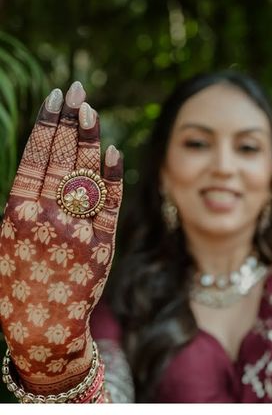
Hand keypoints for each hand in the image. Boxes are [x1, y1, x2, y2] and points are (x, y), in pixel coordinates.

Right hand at [0, 82, 122, 392]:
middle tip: (76, 89)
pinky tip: (114, 151)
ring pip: (85, 174)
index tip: (54, 98)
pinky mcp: (103, 244)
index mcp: (17, 214)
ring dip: (89, 140)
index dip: (46, 125)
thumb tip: (35, 165)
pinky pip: (111, 204)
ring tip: (91, 108)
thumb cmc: (16, 284)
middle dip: (69, 121)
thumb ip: (20, 204)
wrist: (43, 328)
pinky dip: (113, 177)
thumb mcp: (3, 243)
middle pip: (60, 158)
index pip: (34, 158)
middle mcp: (48, 218)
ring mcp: (78, 230)